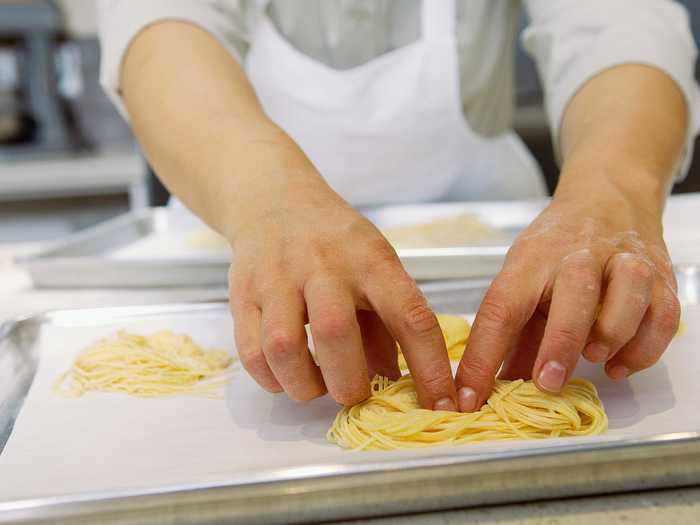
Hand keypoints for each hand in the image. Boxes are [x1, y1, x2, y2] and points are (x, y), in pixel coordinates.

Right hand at [228, 174, 456, 409]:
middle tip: (354, 395)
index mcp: (371, 259)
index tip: (440, 406)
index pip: (410, 316)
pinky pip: (251, 351)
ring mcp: (277, 277)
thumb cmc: (335, 240)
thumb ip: (387, 323)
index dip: (429, 368)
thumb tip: (394, 379)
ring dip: (305, 385)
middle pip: (336, 333)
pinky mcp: (243, 293)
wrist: (274, 200)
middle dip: (349, 384)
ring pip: (284, 346)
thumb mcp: (375, 266)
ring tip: (316, 386)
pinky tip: (287, 375)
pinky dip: (272, 378)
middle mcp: (324, 264)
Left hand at [455, 190, 678, 411]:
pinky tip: (619, 364)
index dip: (483, 357)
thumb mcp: (523, 278)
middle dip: (560, 343)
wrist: (607, 198)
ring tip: (593, 359)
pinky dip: (644, 348)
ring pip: (627, 296)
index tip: (469, 398)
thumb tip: (490, 388)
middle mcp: (579, 256)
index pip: (501, 309)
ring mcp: (624, 263)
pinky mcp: (660, 277)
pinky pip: (662, 315)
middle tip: (547, 382)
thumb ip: (513, 335)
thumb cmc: (556, 247)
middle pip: (573, 294)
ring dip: (611, 335)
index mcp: (531, 260)